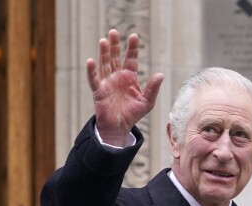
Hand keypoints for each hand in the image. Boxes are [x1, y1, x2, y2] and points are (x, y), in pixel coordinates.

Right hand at [86, 29, 163, 145]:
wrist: (120, 128)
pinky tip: (90, 61)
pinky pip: (94, 79)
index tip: (134, 36)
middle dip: (114, 45)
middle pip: (114, 57)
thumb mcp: (147, 102)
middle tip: (114, 32)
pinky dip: (92, 71)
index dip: (132, 48)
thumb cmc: (133, 114)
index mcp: (129, 77)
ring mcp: (107, 83)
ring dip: (103, 53)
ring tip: (104, 41)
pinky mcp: (99, 91)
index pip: (130, 59)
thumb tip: (160, 74)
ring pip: (104, 64)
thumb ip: (153, 88)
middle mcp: (117, 77)